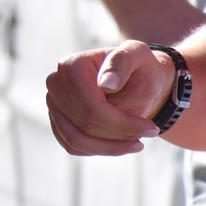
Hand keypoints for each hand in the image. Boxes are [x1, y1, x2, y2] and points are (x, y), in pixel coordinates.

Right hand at [45, 40, 171, 156]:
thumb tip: (106, 83)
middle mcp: (56, 85)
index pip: (92, 107)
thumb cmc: (137, 66)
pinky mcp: (57, 121)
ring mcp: (53, 104)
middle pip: (85, 125)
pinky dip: (99, 150)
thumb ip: (122, 62)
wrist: (135, 79)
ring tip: (136, 142)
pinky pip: (73, 146)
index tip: (152, 129)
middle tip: (148, 133)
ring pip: (77, 140)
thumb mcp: (138, 56)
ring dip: (110, 147)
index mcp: (71, 66)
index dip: (122, 123)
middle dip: (120, 135)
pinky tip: (120, 143)